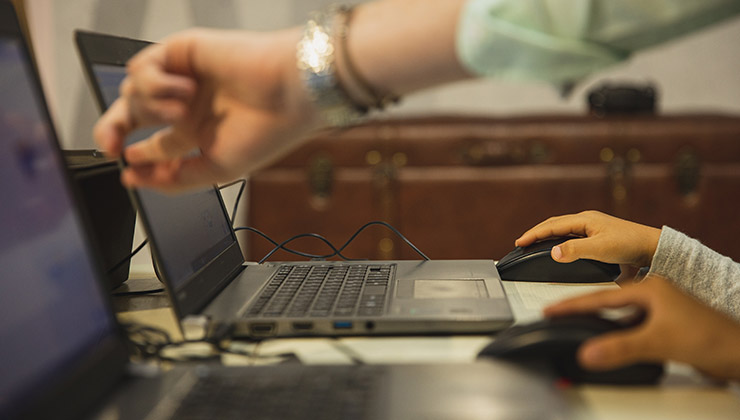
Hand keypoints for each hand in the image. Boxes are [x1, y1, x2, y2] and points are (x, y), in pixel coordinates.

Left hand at [93, 28, 319, 190]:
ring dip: (151, 107)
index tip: (129, 170)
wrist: (289, 92)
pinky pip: (142, 67)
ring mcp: (182, 78)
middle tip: (111, 145)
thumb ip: (177, 179)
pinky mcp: (181, 52)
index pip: (154, 146)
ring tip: (180, 111)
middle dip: (113, 131)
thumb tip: (136, 178)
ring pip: (134, 92)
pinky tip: (185, 90)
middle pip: (132, 115)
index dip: (136, 158)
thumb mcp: (218, 169)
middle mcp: (188, 105)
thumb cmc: (267, 130)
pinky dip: (155, 83)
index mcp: (198, 132)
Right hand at [515, 210, 660, 267]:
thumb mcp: (600, 249)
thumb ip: (575, 250)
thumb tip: (552, 252)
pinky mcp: (598, 235)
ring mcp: (592, 227)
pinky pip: (571, 235)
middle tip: (522, 243)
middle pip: (554, 224)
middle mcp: (586, 220)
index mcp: (584, 219)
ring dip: (547, 236)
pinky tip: (558, 248)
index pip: (551, 226)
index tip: (519, 242)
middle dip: (536, 233)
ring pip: (562, 229)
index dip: (533, 234)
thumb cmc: (630, 244)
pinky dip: (558, 240)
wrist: (652, 247)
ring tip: (534, 245)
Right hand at [544, 275, 739, 379]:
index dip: (572, 304)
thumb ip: (620, 348)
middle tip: (557, 313)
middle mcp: (653, 293)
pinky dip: (616, 332)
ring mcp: (661, 308)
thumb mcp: (659, 341)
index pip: (600, 297)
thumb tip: (586, 353)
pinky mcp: (666, 324)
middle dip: (580, 308)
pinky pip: (631, 325)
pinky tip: (610, 340)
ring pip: (620, 314)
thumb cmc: (712, 338)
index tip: (550, 309)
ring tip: (577, 324)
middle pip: (607, 300)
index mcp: (648, 287)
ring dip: (599, 320)